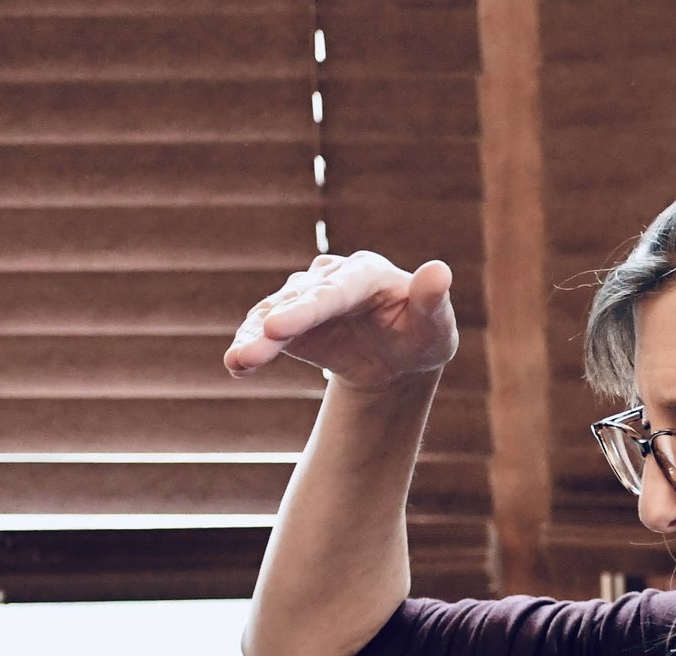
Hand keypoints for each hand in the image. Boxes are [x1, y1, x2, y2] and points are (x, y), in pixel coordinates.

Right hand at [222, 250, 456, 388]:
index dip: (308, 307)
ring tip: (239, 362)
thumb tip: (439, 270)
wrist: (397, 358)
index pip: (336, 290)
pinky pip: (263, 331)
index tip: (278, 327)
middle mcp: (331, 278)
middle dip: (276, 323)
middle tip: (254, 347)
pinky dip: (249, 346)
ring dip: (254, 338)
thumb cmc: (422, 336)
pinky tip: (236, 366)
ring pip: (274, 313)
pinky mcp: (288, 319)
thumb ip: (433, 301)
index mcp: (367, 273)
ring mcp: (305, 296)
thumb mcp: (436, 327)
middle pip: (300, 300)